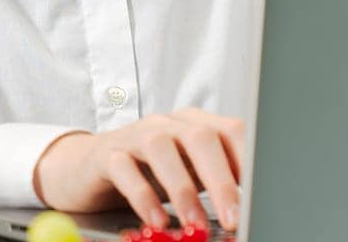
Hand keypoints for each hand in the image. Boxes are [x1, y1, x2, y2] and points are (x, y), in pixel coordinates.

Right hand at [32, 109, 245, 232]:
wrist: (87, 166)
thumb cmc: (149, 172)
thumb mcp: (189, 174)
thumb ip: (218, 182)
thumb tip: (253, 206)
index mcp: (196, 124)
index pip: (232, 131)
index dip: (248, 161)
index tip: (259, 196)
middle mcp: (168, 123)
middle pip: (200, 138)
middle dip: (220, 180)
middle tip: (233, 216)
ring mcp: (136, 135)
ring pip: (162, 149)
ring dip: (183, 190)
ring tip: (195, 224)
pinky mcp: (108, 154)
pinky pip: (126, 170)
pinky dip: (143, 196)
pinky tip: (155, 220)